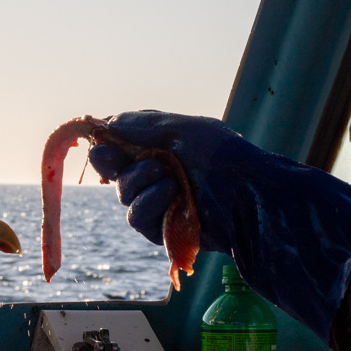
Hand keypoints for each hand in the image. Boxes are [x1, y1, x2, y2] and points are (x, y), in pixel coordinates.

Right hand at [88, 111, 261, 253]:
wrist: (250, 196)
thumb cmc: (221, 156)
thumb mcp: (180, 130)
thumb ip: (139, 126)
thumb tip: (105, 123)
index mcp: (158, 144)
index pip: (117, 141)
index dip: (105, 141)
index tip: (101, 139)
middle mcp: (155, 171)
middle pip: (110, 168)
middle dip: (110, 162)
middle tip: (116, 159)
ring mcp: (157, 200)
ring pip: (122, 192)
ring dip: (138, 182)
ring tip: (168, 179)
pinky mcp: (161, 228)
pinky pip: (136, 217)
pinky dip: (149, 204)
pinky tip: (171, 196)